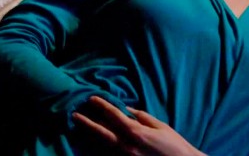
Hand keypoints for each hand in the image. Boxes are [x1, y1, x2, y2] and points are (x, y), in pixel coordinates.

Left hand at [72, 96, 206, 155]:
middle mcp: (127, 147)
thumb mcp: (160, 126)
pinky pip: (109, 155)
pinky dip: (101, 148)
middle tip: (74, 114)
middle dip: (87, 123)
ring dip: (91, 135)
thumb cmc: (174, 144)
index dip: (102, 106)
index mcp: (137, 133)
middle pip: (102, 133)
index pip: (114, 116)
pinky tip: (94, 143)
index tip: (92, 99)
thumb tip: (127, 109)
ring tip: (80, 127)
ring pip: (103, 146)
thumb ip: (141, 117)